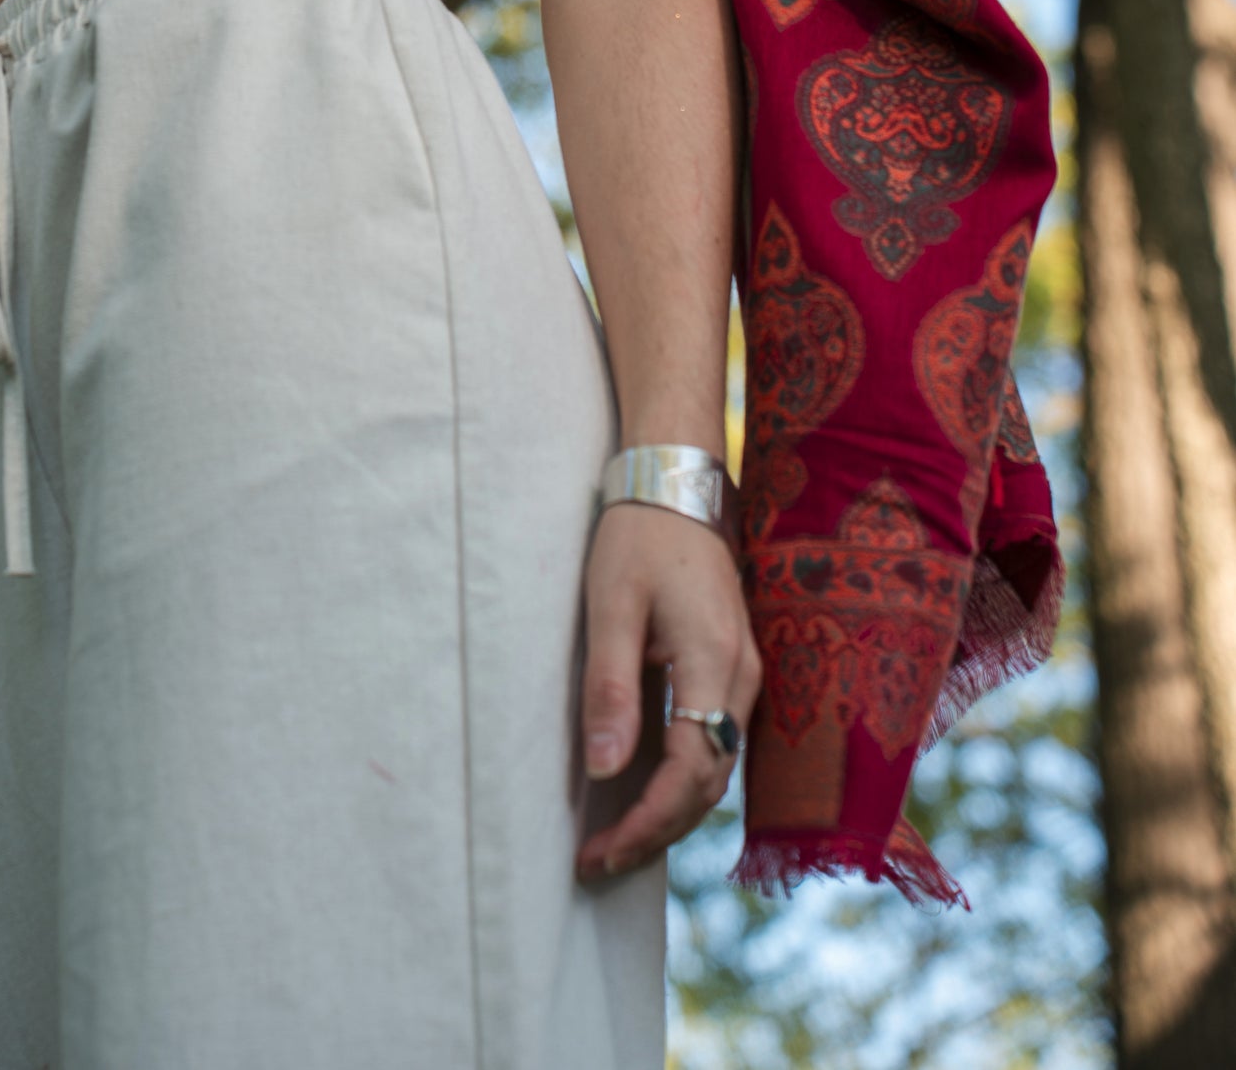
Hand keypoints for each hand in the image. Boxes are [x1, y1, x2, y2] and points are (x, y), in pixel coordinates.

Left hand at [574, 502, 760, 882]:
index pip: (690, 774)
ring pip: (716, 768)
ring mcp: (744, 673)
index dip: (647, 822)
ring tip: (615, 839)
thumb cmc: (638, 535)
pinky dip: (682, 779)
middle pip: (709, 784)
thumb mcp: (610, 604)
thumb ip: (609, 687)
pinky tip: (643, 788)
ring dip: (670, 811)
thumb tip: (605, 768)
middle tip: (597, 860)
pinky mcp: (732, 665)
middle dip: (656, 831)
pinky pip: (715, 741)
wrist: (676, 481)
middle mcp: (743, 677)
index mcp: (715, 664)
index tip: (600, 850)